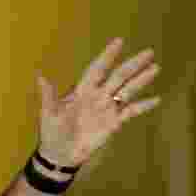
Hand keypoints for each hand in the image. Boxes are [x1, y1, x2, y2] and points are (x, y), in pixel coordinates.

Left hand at [37, 38, 160, 166]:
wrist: (60, 154)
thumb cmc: (52, 132)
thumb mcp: (48, 113)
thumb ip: (48, 95)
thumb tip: (40, 76)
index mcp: (82, 91)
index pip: (97, 69)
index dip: (107, 56)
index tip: (119, 42)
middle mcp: (97, 96)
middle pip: (118, 77)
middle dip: (132, 64)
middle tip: (148, 52)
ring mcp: (107, 108)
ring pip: (127, 91)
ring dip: (140, 80)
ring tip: (155, 68)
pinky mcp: (113, 123)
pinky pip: (130, 112)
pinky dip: (143, 106)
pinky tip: (156, 99)